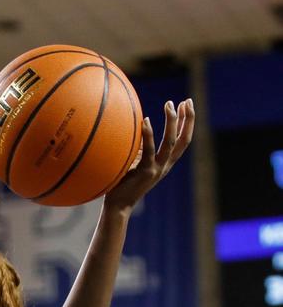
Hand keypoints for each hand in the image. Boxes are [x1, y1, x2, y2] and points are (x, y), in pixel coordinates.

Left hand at [104, 98, 193, 212]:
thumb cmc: (123, 181)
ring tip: (170, 105)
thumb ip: (141, 147)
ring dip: (172, 122)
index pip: (182, 140)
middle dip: (188, 120)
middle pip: (183, 140)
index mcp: (165, 162)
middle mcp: (165, 165)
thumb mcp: (136, 161)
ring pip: (169, 143)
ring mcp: (156, 169)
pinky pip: (148, 151)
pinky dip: (148, 134)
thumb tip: (138, 126)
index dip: (187, 122)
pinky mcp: (144, 172)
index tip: (186, 104)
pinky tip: (146, 120)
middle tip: (187, 100)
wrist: (118, 205)